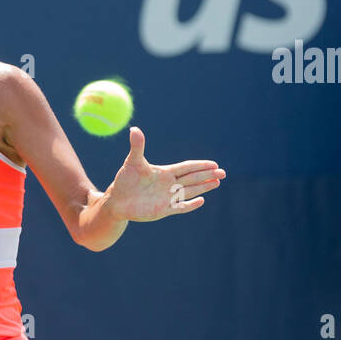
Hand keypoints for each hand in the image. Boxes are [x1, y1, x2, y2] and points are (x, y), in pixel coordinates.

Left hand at [103, 127, 225, 221]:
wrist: (117, 201)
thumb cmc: (125, 180)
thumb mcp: (132, 162)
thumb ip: (137, 147)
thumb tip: (134, 129)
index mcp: (165, 173)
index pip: (187, 167)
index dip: (200, 165)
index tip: (214, 163)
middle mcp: (169, 184)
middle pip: (192, 178)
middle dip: (207, 175)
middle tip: (223, 173)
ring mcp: (168, 197)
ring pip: (190, 191)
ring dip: (204, 187)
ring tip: (217, 182)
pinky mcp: (163, 210)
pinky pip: (180, 207)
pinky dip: (191, 204)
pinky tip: (202, 200)